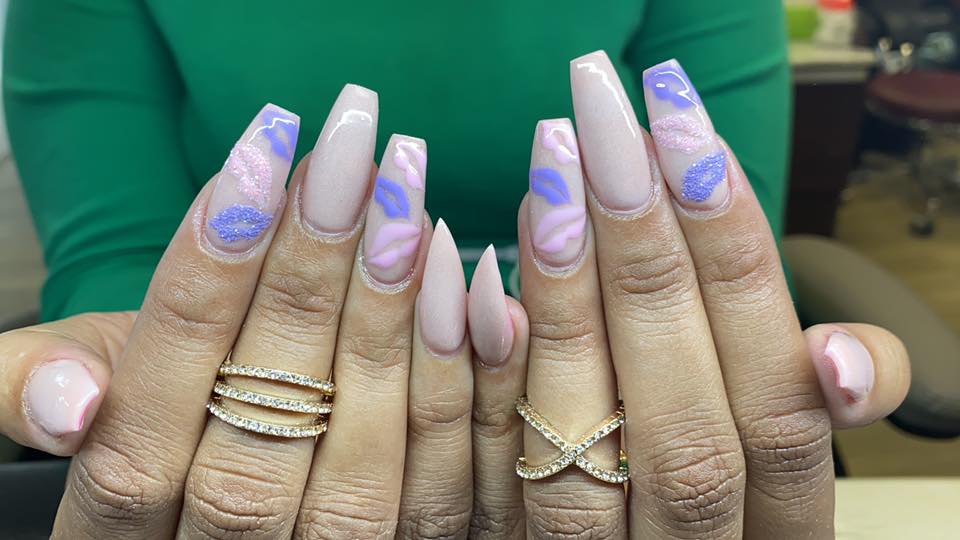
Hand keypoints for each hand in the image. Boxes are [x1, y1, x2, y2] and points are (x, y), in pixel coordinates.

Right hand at [0, 85, 530, 538]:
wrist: (220, 494)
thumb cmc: (152, 418)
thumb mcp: (80, 389)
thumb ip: (39, 382)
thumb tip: (71, 404)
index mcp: (121, 526)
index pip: (148, 413)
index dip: (206, 282)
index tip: (258, 158)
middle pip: (265, 423)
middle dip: (310, 277)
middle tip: (352, 156)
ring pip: (362, 458)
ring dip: (388, 315)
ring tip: (406, 197)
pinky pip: (443, 480)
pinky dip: (454, 376)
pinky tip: (454, 274)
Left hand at [504, 51, 910, 537]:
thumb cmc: (712, 477)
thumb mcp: (775, 446)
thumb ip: (810, 399)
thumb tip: (838, 358)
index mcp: (784, 521)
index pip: (779, 396)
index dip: (737, 264)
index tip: (685, 136)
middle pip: (681, 421)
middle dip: (645, 262)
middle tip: (604, 131)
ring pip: (581, 447)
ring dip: (564, 305)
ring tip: (547, 182)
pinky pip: (493, 473)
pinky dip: (488, 373)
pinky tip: (478, 277)